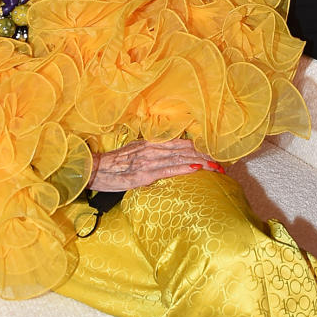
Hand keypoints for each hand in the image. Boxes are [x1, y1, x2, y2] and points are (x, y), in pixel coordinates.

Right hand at [89, 139, 224, 190]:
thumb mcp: (134, 154)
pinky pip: (167, 170)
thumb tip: (167, 158)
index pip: (181, 143)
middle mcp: (153, 148)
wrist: (93, 169)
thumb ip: (151, 154)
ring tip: (217, 166)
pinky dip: (183, 168)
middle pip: (185, 149)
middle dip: (206, 155)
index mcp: (152, 143)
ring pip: (180, 158)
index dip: (200, 148)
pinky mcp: (143, 174)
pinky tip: (196, 168)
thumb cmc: (113, 165)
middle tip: (222, 162)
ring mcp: (149, 160)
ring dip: (201, 162)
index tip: (215, 154)